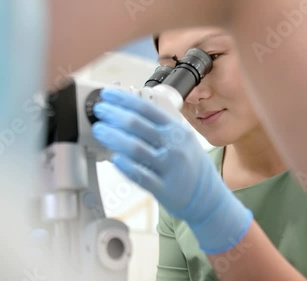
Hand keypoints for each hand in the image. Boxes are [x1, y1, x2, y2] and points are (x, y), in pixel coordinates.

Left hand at [92, 88, 252, 253]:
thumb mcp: (183, 138)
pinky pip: (141, 176)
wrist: (207, 197)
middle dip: (114, 114)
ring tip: (100, 130)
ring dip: (113, 137)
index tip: (108, 94)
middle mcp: (174, 146)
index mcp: (177, 130)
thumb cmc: (190, 165)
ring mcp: (169, 168)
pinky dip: (125, 166)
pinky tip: (114, 158)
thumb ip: (160, 126)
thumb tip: (129, 111)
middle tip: (99, 110)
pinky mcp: (164, 189)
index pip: (147, 108)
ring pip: (135, 148)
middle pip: (138, 125)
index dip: (124, 99)